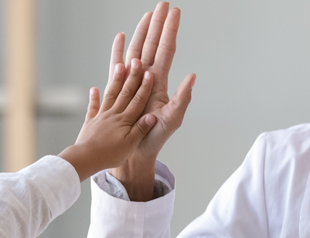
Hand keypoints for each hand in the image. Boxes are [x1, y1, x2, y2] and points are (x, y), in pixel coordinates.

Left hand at [59, 58, 155, 181]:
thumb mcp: (130, 144)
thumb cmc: (110, 154)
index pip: (138, 100)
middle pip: (125, 92)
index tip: (150, 73)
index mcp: (125, 120)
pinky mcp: (91, 122)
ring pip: (110, 95)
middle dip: (132, 76)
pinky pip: (93, 107)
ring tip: (119, 65)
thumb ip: (141, 129)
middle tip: (136, 61)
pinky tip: (94, 89)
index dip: (145, 87)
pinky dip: (94, 98)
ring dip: (115, 80)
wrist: (86, 158)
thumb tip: (153, 115)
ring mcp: (101, 116)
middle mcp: (114, 114)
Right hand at [108, 2, 195, 200]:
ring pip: (136, 50)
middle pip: (152, 44)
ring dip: (141, 32)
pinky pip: (117, 65)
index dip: (170, 30)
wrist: (134, 150)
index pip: (166, 49)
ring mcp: (132, 81)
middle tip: (162, 4)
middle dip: (157, 24)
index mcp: (159, 81)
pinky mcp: (119, 88)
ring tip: (146, 15)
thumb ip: (182, 98)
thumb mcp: (172, 119)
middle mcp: (146, 77)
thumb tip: (192, 76)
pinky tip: (121, 37)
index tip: (174, 12)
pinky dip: (118, 50)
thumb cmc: (154, 136)